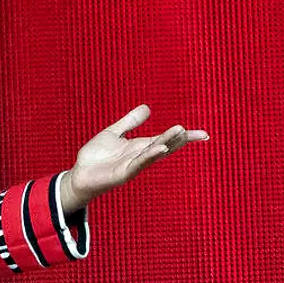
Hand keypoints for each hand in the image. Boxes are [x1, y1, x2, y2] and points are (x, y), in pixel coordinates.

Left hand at [61, 105, 208, 213]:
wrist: (79, 174)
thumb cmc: (96, 157)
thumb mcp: (114, 133)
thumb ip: (130, 122)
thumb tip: (147, 108)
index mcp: (140, 147)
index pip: (166, 140)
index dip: (184, 137)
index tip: (204, 134)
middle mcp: (140, 156)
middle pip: (165, 146)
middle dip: (179, 139)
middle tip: (196, 133)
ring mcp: (133, 166)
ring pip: (154, 153)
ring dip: (167, 143)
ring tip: (181, 132)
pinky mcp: (123, 174)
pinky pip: (139, 164)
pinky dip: (150, 156)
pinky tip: (160, 148)